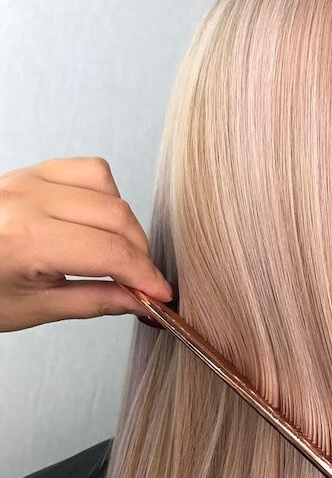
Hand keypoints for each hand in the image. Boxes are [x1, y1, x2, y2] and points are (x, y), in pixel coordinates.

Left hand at [0, 157, 172, 331]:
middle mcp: (26, 200)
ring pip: (107, 187)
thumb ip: (96, 301)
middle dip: (140, 253)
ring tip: (118, 250)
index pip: (110, 252)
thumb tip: (139, 301)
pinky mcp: (31, 171)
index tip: (160, 292)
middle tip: (142, 282)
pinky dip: (106, 195)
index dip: (145, 275)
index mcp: (24, 239)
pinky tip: (99, 220)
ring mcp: (27, 179)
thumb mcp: (34, 308)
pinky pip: (87, 169)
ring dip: (124, 222)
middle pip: (116, 217)